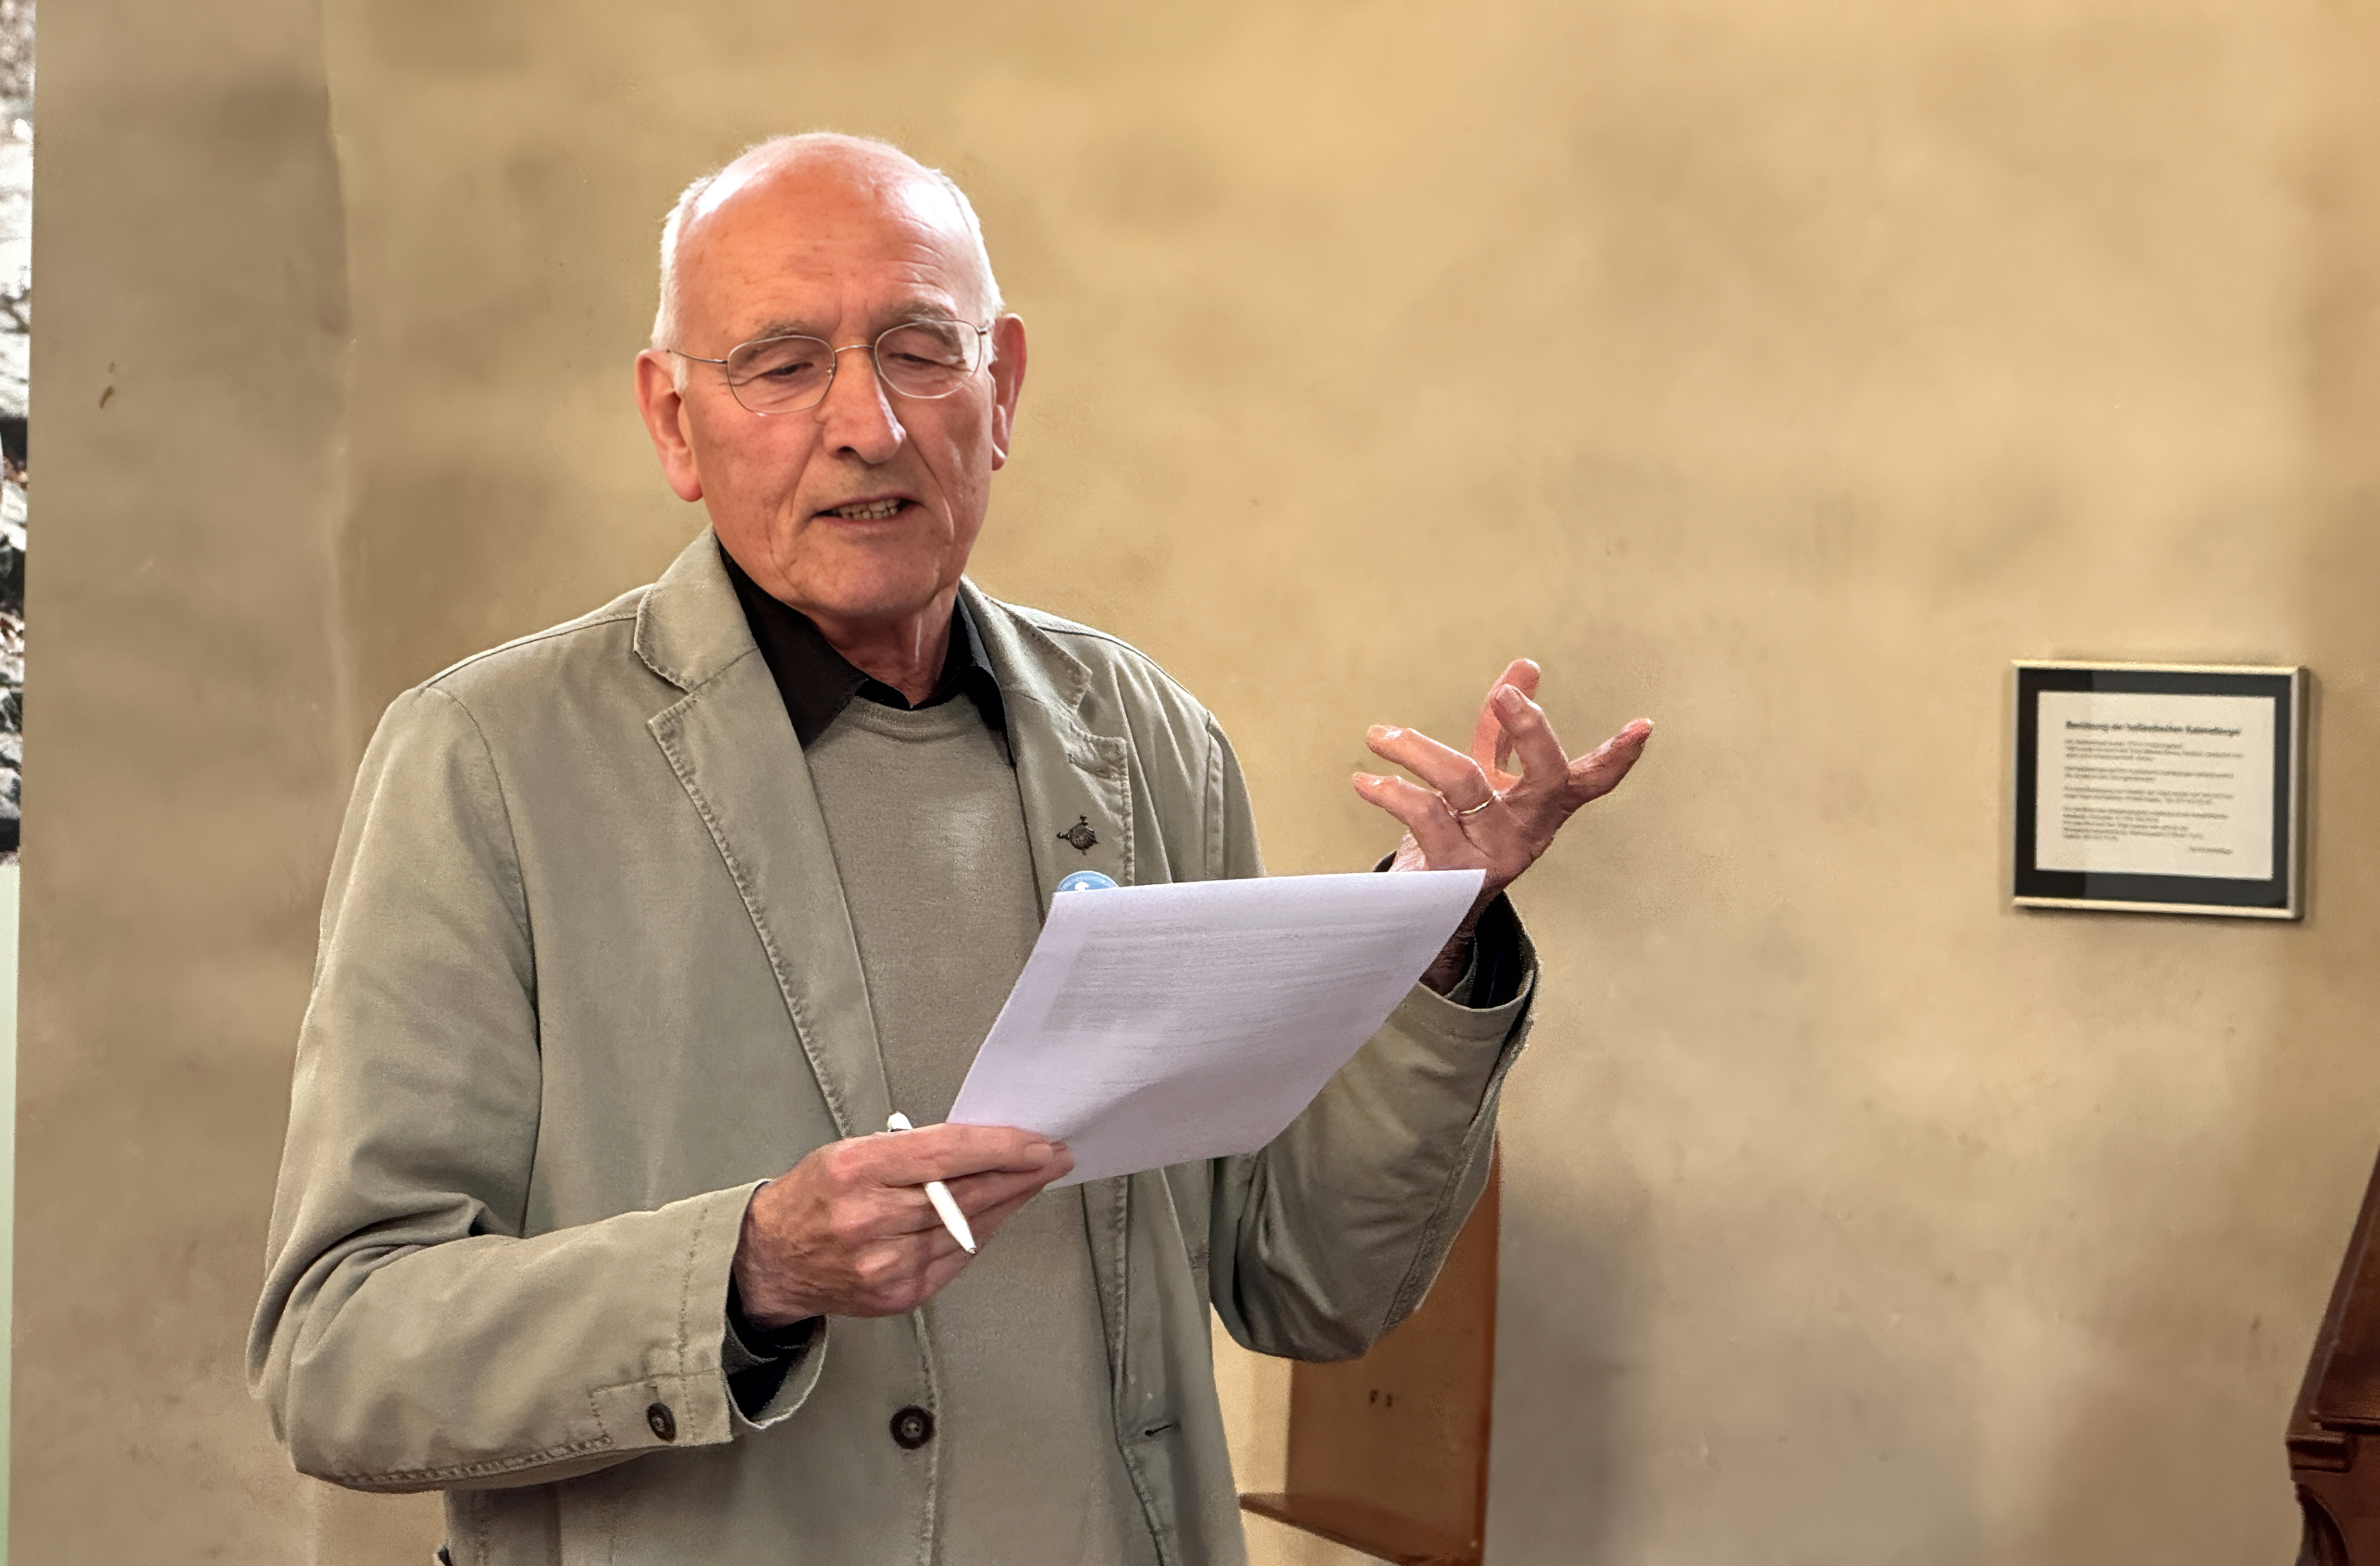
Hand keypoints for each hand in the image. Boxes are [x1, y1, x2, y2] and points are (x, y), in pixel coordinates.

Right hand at [732, 1123, 1074, 1327]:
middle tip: (1052, 1157)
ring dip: (1008, 1203)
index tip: (1036, 1141)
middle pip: (966, 1194)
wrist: (771, 1262)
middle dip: (1019, 1173)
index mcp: (854, 1171)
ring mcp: (884, 1264)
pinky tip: (995, 1215)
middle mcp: (868, 1220)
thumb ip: (911, 1150)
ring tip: (1031, 1181)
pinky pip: (957, 1259)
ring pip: (969, 1229)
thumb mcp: (849, 1151)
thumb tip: (981, 1146)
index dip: (1000, 1147)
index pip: (946, 1153)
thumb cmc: (813, 1198)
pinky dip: (980, 1233)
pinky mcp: (897, 1295)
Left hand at [1353, 659, 1651, 987]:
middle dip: (1528, 731)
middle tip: (1503, 697)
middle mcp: (1527, 832)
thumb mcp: (1487, 778)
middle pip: (1546, 778)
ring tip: (1379, 734)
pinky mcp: (1454, 875)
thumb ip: (1503, 728)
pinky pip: (1424, 819)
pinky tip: (1366, 780)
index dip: (1618, 756)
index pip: (1591, 780)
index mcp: (1542, 806)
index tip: (1643, 727)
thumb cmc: (1462, 832)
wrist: (1426, 910)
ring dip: (1419, 751)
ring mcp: (1494, 856)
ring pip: (1465, 787)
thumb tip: (1526, 666)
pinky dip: (1391, 791)